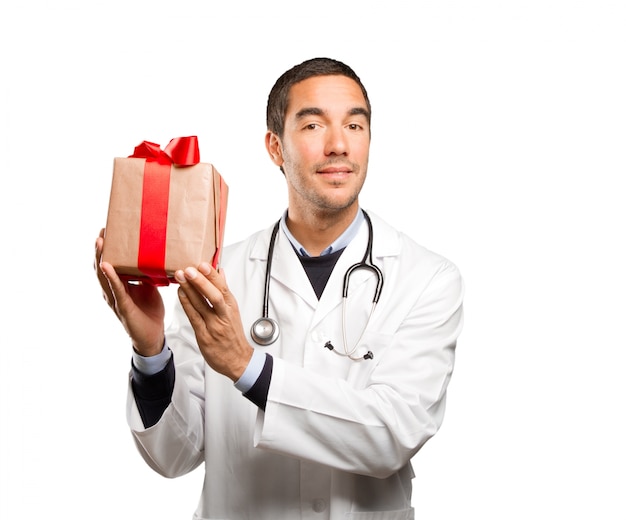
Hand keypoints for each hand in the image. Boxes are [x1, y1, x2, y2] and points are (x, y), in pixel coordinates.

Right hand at [94, 229, 164, 355]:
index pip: (109, 262)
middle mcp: (112, 291)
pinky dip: (111, 278)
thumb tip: (154, 254)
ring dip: (101, 258)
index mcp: (119, 284)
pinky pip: (116, 290)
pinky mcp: (122, 307)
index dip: (107, 248)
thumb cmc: (149, 311)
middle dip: (100, 249)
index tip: (107, 230)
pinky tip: (107, 266)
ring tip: (100, 242)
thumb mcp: (150, 286)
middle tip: (102, 231)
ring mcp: (115, 299)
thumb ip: (147, 273)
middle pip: (101, 266)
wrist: (153, 336)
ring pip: (104, 276)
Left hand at [175, 262, 252, 381]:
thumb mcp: (232, 310)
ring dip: (190, 289)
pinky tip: (181, 294)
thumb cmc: (233, 335)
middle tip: (189, 269)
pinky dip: (187, 305)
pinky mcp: (204, 336)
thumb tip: (221, 272)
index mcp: (231, 307)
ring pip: (202, 305)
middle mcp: (223, 315)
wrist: (237, 360)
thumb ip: (224, 291)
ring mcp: (214, 326)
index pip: (223, 287)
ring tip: (180, 277)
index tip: (203, 264)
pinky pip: (194, 317)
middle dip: (201, 281)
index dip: (212, 275)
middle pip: (214, 295)